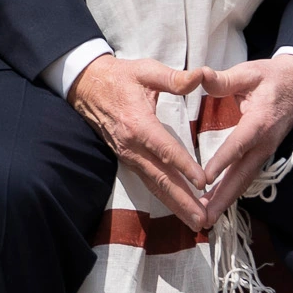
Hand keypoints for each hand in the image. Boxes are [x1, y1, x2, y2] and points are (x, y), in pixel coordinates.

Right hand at [70, 55, 211, 231]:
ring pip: (154, 185)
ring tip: (196, 222)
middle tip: (203, 218)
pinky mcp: (128, 160)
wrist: (88, 87)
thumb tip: (201, 76)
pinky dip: (165, 198)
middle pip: (160, 177)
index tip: (203, 182)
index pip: (164, 149)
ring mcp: (128, 156)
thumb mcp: (146, 70)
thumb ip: (174, 78)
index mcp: (138, 123)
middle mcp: (132, 146)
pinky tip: (179, 209)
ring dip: (176, 205)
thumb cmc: (121, 77)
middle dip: (183, 200)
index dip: (184, 166)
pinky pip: (148, 182)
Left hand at [196, 57, 292, 220]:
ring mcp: (265, 152)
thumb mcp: (249, 73)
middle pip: (242, 176)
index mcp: (259, 122)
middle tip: (202, 218)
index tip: (205, 178)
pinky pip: (245, 177)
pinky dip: (231, 193)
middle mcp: (264, 143)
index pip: (239, 145)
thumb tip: (199, 76)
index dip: (222, 161)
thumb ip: (223, 80)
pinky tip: (216, 204)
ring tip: (204, 219)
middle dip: (222, 198)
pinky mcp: (262, 155)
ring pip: (244, 181)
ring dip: (225, 201)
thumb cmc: (272, 77)